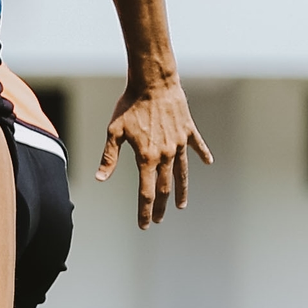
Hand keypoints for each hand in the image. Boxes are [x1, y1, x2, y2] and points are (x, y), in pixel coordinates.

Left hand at [99, 78, 213, 228]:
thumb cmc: (130, 105)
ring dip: (181, 190)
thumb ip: (109, 157)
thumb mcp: (114, 132)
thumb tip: (100, 178)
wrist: (153, 82)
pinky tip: (208, 163)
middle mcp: (165, 154)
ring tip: (181, 205)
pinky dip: (202, 155)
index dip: (145, 211)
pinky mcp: (187, 130)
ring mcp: (179, 143)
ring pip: (182, 173)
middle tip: (158, 219)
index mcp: (146, 158)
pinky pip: (196, 146)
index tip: (145, 225)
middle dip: (160, 206)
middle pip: (164, 187)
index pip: (146, 192)